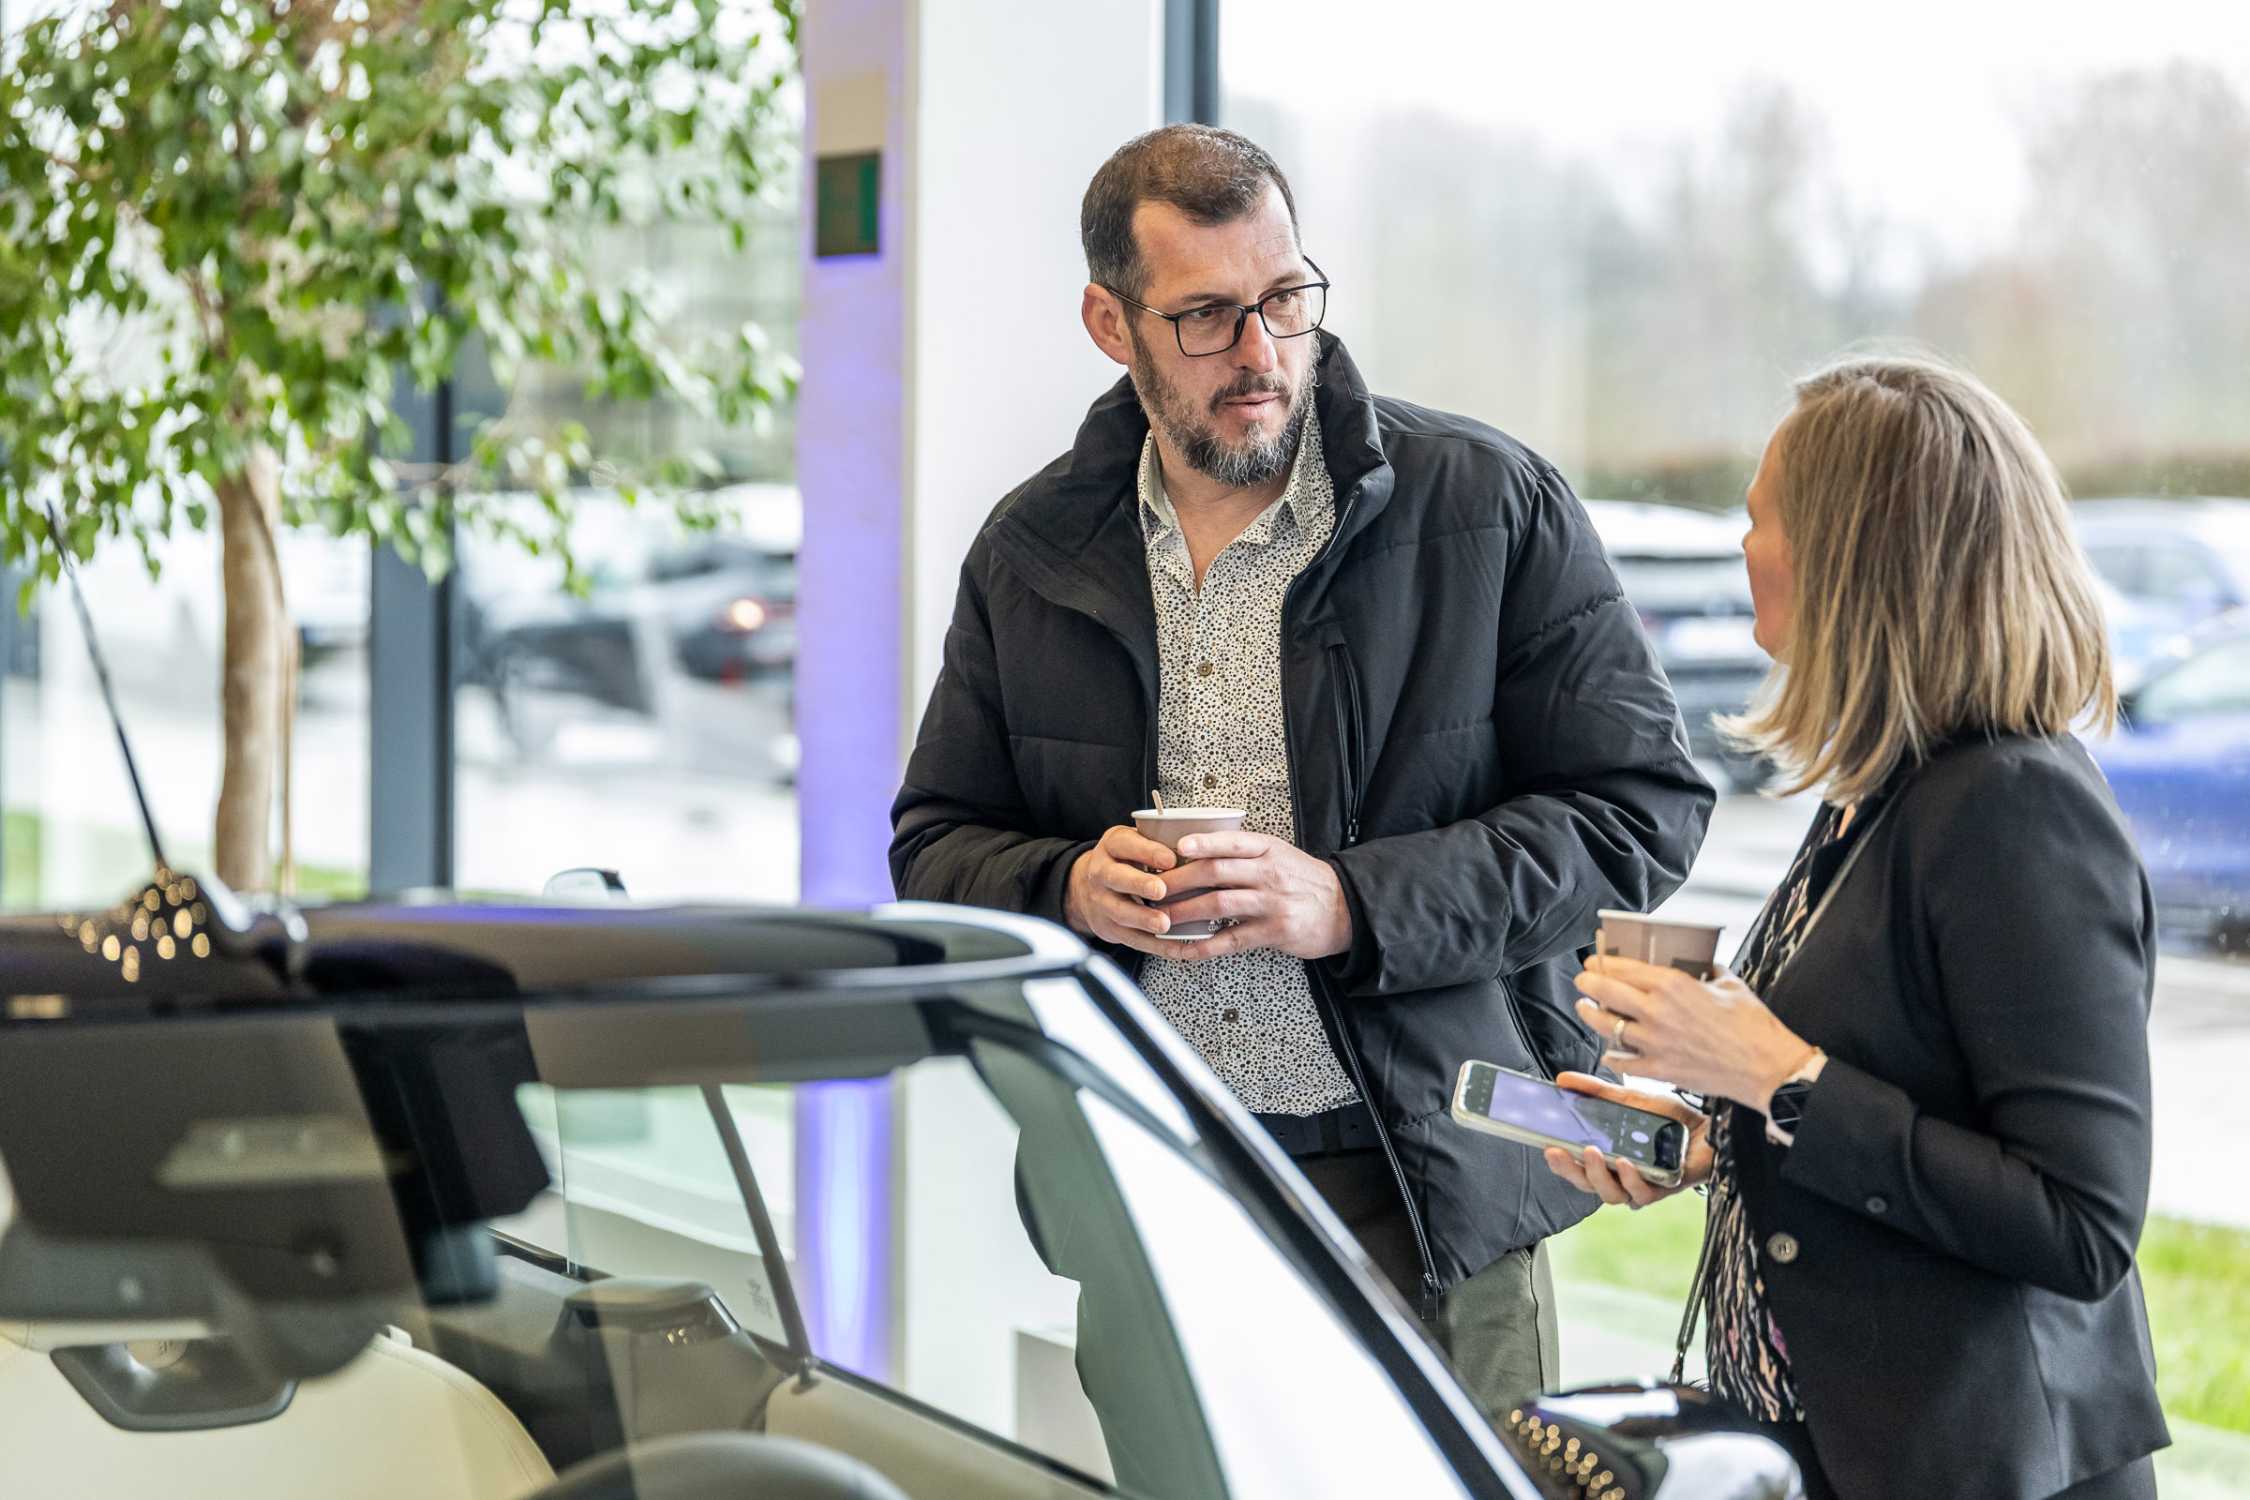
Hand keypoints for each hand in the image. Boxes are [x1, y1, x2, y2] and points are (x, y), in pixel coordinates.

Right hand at [1064, 826, 1186, 956]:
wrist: (1086, 888)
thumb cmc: (1126, 861)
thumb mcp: (1135, 842)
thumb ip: (1161, 843)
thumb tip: (1203, 848)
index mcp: (1112, 845)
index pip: (1125, 844)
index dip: (1147, 851)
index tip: (1170, 859)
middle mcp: (1101, 873)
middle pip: (1116, 877)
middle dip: (1139, 884)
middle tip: (1160, 890)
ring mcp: (1102, 902)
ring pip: (1120, 912)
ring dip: (1143, 919)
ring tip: (1164, 923)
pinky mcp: (1109, 928)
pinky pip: (1133, 939)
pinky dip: (1157, 946)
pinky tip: (1179, 948)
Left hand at [1150, 829, 1353, 960]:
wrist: (1345, 908)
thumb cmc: (1304, 880)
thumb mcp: (1280, 854)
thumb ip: (1245, 853)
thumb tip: (1198, 852)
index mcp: (1268, 849)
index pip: (1231, 842)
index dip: (1203, 843)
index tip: (1177, 847)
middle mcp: (1268, 873)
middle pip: (1216, 872)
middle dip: (1179, 880)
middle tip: (1153, 887)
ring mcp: (1271, 903)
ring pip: (1218, 904)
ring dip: (1184, 911)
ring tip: (1160, 917)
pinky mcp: (1273, 932)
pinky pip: (1231, 940)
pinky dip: (1204, 946)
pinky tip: (1185, 949)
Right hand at [1539, 1072, 1712, 1207]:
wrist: (1707, 1126)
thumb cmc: (1669, 1118)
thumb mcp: (1628, 1099)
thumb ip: (1596, 1091)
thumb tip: (1563, 1079)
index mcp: (1609, 1157)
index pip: (1576, 1166)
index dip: (1559, 1162)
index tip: (1545, 1146)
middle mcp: (1621, 1175)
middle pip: (1587, 1184)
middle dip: (1569, 1170)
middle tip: (1557, 1151)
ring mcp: (1642, 1184)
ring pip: (1610, 1195)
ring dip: (1596, 1175)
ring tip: (1590, 1152)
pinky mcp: (1664, 1188)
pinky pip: (1641, 1194)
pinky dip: (1631, 1179)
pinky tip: (1625, 1162)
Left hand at [1571, 954, 1813, 1115]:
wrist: (1768, 1067)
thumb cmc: (1753, 1025)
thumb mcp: (1730, 984)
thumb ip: (1707, 970)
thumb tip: (1698, 964)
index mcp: (1673, 985)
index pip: (1623, 968)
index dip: (1602, 964)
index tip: (1593, 961)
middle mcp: (1657, 1011)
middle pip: (1606, 992)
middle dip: (1588, 984)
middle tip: (1583, 981)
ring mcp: (1655, 1043)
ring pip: (1606, 1026)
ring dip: (1591, 1015)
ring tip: (1586, 1009)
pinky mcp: (1660, 1069)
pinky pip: (1623, 1063)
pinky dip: (1612, 1057)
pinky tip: (1609, 1053)